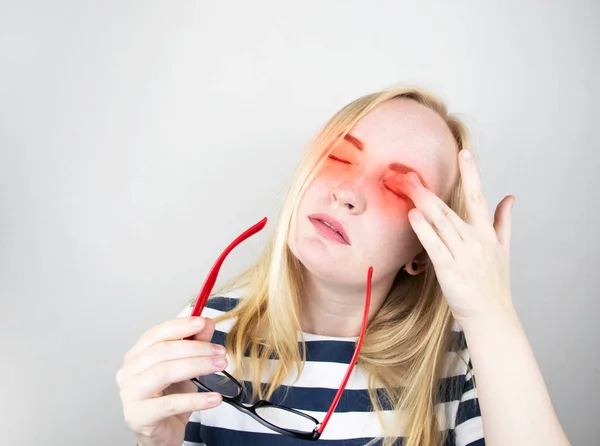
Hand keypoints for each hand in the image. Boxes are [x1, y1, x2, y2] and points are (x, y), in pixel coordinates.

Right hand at [116, 316, 226, 445]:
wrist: (162, 433)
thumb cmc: (169, 397)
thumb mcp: (185, 367)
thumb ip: (194, 343)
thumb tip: (207, 323)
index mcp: (137, 355)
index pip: (156, 333)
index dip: (180, 326)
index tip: (203, 322)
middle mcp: (129, 372)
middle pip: (162, 351)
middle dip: (196, 348)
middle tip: (220, 351)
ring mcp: (131, 394)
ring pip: (165, 373)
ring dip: (197, 366)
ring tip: (220, 366)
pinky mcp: (139, 416)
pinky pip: (171, 404)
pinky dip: (196, 400)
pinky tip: (214, 398)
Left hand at [396, 149, 514, 324]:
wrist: (493, 317)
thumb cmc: (495, 284)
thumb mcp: (503, 250)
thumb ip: (504, 222)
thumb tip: (510, 197)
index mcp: (487, 235)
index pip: (478, 198)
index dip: (472, 175)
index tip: (465, 152)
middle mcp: (475, 241)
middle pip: (451, 209)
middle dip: (431, 191)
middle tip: (412, 174)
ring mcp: (464, 256)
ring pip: (442, 224)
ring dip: (425, 205)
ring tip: (410, 188)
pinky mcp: (450, 271)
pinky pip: (435, 246)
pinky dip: (424, 230)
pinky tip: (413, 216)